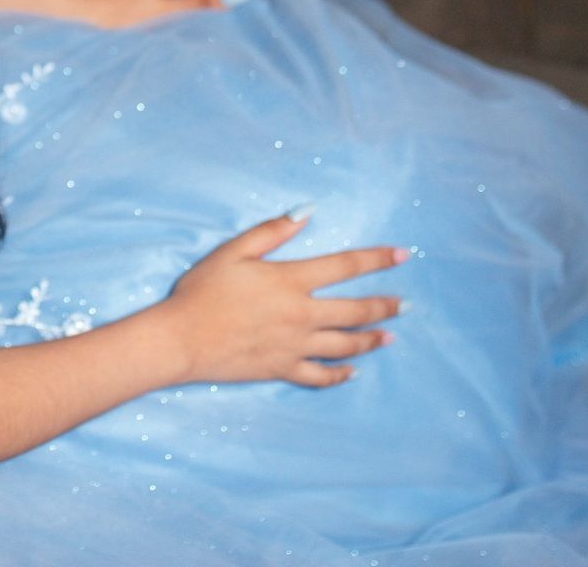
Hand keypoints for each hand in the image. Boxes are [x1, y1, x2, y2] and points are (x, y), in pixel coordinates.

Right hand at [156, 211, 404, 387]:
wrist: (181, 339)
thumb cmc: (202, 291)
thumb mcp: (233, 251)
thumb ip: (272, 231)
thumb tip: (307, 211)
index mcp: (291, 281)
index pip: (345, 266)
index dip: (378, 259)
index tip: (403, 255)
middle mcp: (302, 315)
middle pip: (356, 310)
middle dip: (385, 306)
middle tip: (406, 305)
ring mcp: (295, 346)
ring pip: (345, 345)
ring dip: (371, 339)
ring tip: (389, 336)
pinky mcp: (282, 368)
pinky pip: (320, 376)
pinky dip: (340, 374)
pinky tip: (352, 371)